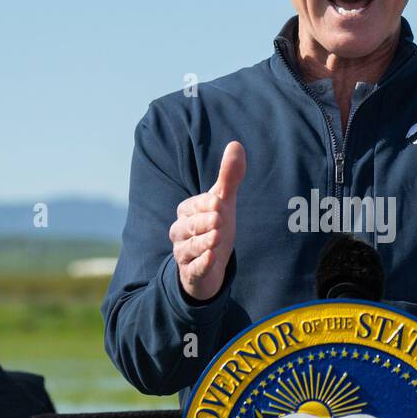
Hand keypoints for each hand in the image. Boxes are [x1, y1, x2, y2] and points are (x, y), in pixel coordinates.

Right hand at [170, 141, 244, 301]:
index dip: (205, 204)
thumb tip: (236, 144)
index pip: (193, 206)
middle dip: (203, 223)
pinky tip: (212, 259)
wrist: (212, 265)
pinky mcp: (191, 273)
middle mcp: (180, 233)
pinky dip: (202, 265)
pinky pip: (193, 269)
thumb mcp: (224, 203)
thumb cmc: (215, 228)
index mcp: (186, 213)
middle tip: (219, 219)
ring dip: (203, 243)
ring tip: (217, 238)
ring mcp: (184, 254)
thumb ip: (229, 176)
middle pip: (188, 226)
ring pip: (189, 248)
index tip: (219, 202)